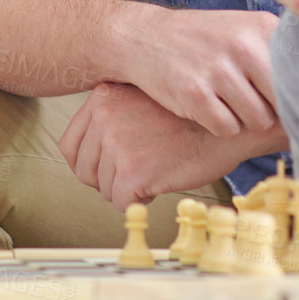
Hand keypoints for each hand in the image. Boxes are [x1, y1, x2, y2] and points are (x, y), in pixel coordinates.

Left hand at [58, 81, 287, 208]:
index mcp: (103, 97)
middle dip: (108, 180)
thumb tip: (91, 149)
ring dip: (127, 190)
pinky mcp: (133, 170)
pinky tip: (159, 185)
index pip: (70, 145)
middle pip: (84, 170)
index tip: (107, 168)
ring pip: (103, 188)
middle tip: (138, 173)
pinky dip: (139, 202)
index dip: (89, 163)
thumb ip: (113, 115)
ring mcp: (117, 142)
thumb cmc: (192, 116)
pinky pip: (121, 202)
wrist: (228, 124)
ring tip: (156, 172)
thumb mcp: (141, 99)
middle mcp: (104, 116)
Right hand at [113, 7, 280, 136]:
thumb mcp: (244, 29)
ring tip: (229, 102)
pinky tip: (209, 107)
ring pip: (257, 120)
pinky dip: (220, 125)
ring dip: (246, 119)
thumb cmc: (204, 39)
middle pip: (284, 102)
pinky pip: (227, 128)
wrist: (146, 37)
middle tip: (255, 103)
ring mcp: (218, 70)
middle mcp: (243, 46)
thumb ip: (280, 52)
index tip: (295, 102)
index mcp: (262, 28)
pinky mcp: (195, 94)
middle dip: (273, 109)